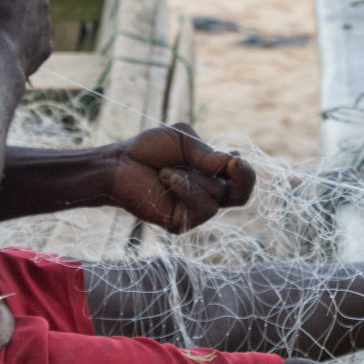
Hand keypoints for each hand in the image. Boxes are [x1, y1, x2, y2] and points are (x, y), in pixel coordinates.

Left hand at [107, 123, 255, 233]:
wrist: (119, 163)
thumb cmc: (149, 150)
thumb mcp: (183, 141)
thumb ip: (208, 154)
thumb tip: (233, 163)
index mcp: (211, 175)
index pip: (241, 180)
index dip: (244, 170)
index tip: (234, 157)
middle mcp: (206, 195)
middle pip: (241, 195)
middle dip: (243, 178)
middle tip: (233, 163)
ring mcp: (194, 210)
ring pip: (217, 195)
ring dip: (193, 176)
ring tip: (167, 169)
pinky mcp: (181, 223)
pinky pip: (201, 208)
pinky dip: (185, 188)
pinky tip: (166, 177)